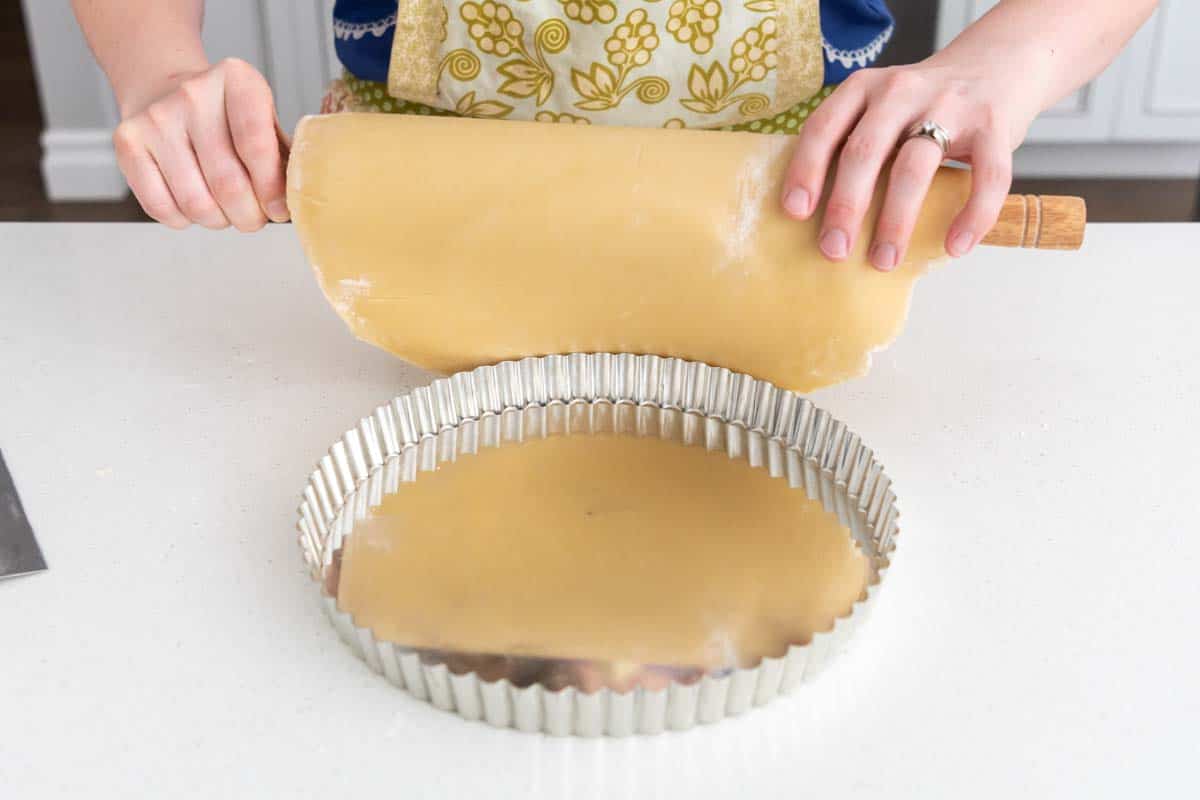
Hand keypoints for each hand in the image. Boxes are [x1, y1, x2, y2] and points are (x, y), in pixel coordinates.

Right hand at [112, 58, 288, 230]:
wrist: (165, 89)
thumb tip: (298, 199)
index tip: (279, 211)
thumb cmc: (227, 116)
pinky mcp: (128, 142)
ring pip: (196, 203)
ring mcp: (155, 117)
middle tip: (254, 219)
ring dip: (218, 221)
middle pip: (227, 183)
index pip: (256, 146)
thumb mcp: (265, 120)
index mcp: (237, 80)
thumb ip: (285, 156)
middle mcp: (193, 94)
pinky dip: (184, 220)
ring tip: (226, 212)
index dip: (271, 190)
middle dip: (248, 216)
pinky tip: (194, 206)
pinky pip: (162, 207)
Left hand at [780, 57, 1039, 269]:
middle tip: (833, 250)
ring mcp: (950, 106)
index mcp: (864, 89)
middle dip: (845, 205)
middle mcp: (902, 91)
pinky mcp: (994, 125)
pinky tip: (955, 247)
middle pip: (865, 151)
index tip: (795, 212)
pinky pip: (986, 176)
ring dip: (895, 221)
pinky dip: (972, 215)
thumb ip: (852, 142)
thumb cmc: (923, 105)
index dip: (805, 170)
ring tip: (884, 260)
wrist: (996, 63)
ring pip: (915, 167)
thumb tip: (813, 218)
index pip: (824, 128)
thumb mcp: (879, 107)